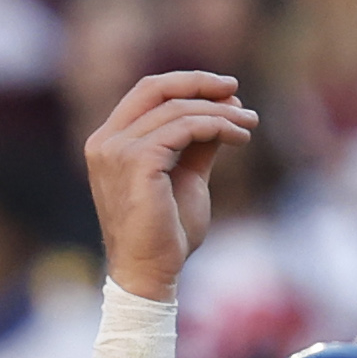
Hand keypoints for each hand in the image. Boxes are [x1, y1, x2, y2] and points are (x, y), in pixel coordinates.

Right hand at [83, 71, 257, 300]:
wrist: (151, 274)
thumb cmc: (167, 234)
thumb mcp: (185, 177)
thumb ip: (197, 144)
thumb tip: (222, 110)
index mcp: (110, 141)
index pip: (146, 93)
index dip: (186, 83)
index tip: (224, 89)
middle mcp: (106, 141)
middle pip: (156, 89)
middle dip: (200, 84)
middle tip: (237, 91)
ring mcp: (117, 150)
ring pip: (176, 110)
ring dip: (219, 112)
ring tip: (249, 124)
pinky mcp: (137, 162)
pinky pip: (184, 129)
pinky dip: (216, 126)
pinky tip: (239, 138)